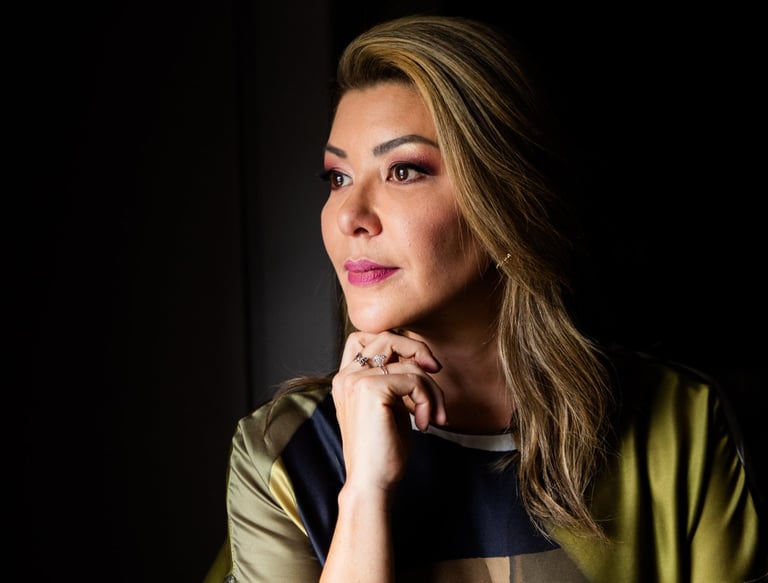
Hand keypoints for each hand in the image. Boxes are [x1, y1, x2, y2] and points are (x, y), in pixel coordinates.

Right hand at [331, 331, 446, 494]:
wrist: (372, 484)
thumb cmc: (383, 452)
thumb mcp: (389, 407)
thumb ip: (395, 380)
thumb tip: (421, 357)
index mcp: (346, 379)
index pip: (366, 337)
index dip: (397, 342)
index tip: (422, 365)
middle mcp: (346, 375)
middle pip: (388, 337)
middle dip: (419, 352)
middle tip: (437, 372)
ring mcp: (356, 380)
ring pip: (407, 361)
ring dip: (431, 388)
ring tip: (434, 416)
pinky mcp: (370, 389)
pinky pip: (414, 379)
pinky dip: (428, 401)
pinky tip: (424, 425)